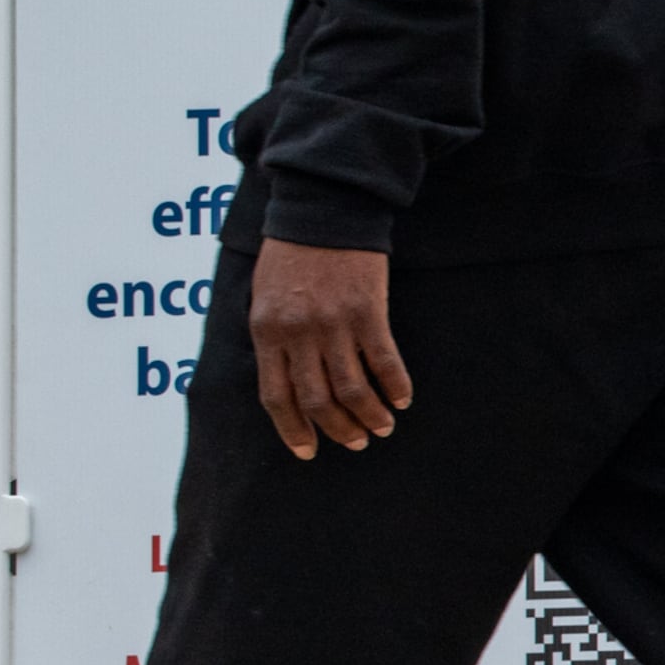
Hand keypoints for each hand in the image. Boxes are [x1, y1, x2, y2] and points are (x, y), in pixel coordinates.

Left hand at [250, 243, 412, 460]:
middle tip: (357, 442)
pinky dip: (395, 386)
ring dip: (369, 415)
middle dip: (339, 429)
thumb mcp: (263, 297)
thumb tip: (288, 380)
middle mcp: (298, 334)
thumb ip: (272, 338)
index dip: (293, 430)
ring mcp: (333, 324)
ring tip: (382, 427)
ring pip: (352, 389)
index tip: (308, 451)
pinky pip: (384, 361)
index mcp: (266, 332)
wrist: (323, 212)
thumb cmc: (291, 255)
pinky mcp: (367, 312)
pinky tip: (402, 399)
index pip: (276, 397)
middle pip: (318, 400)